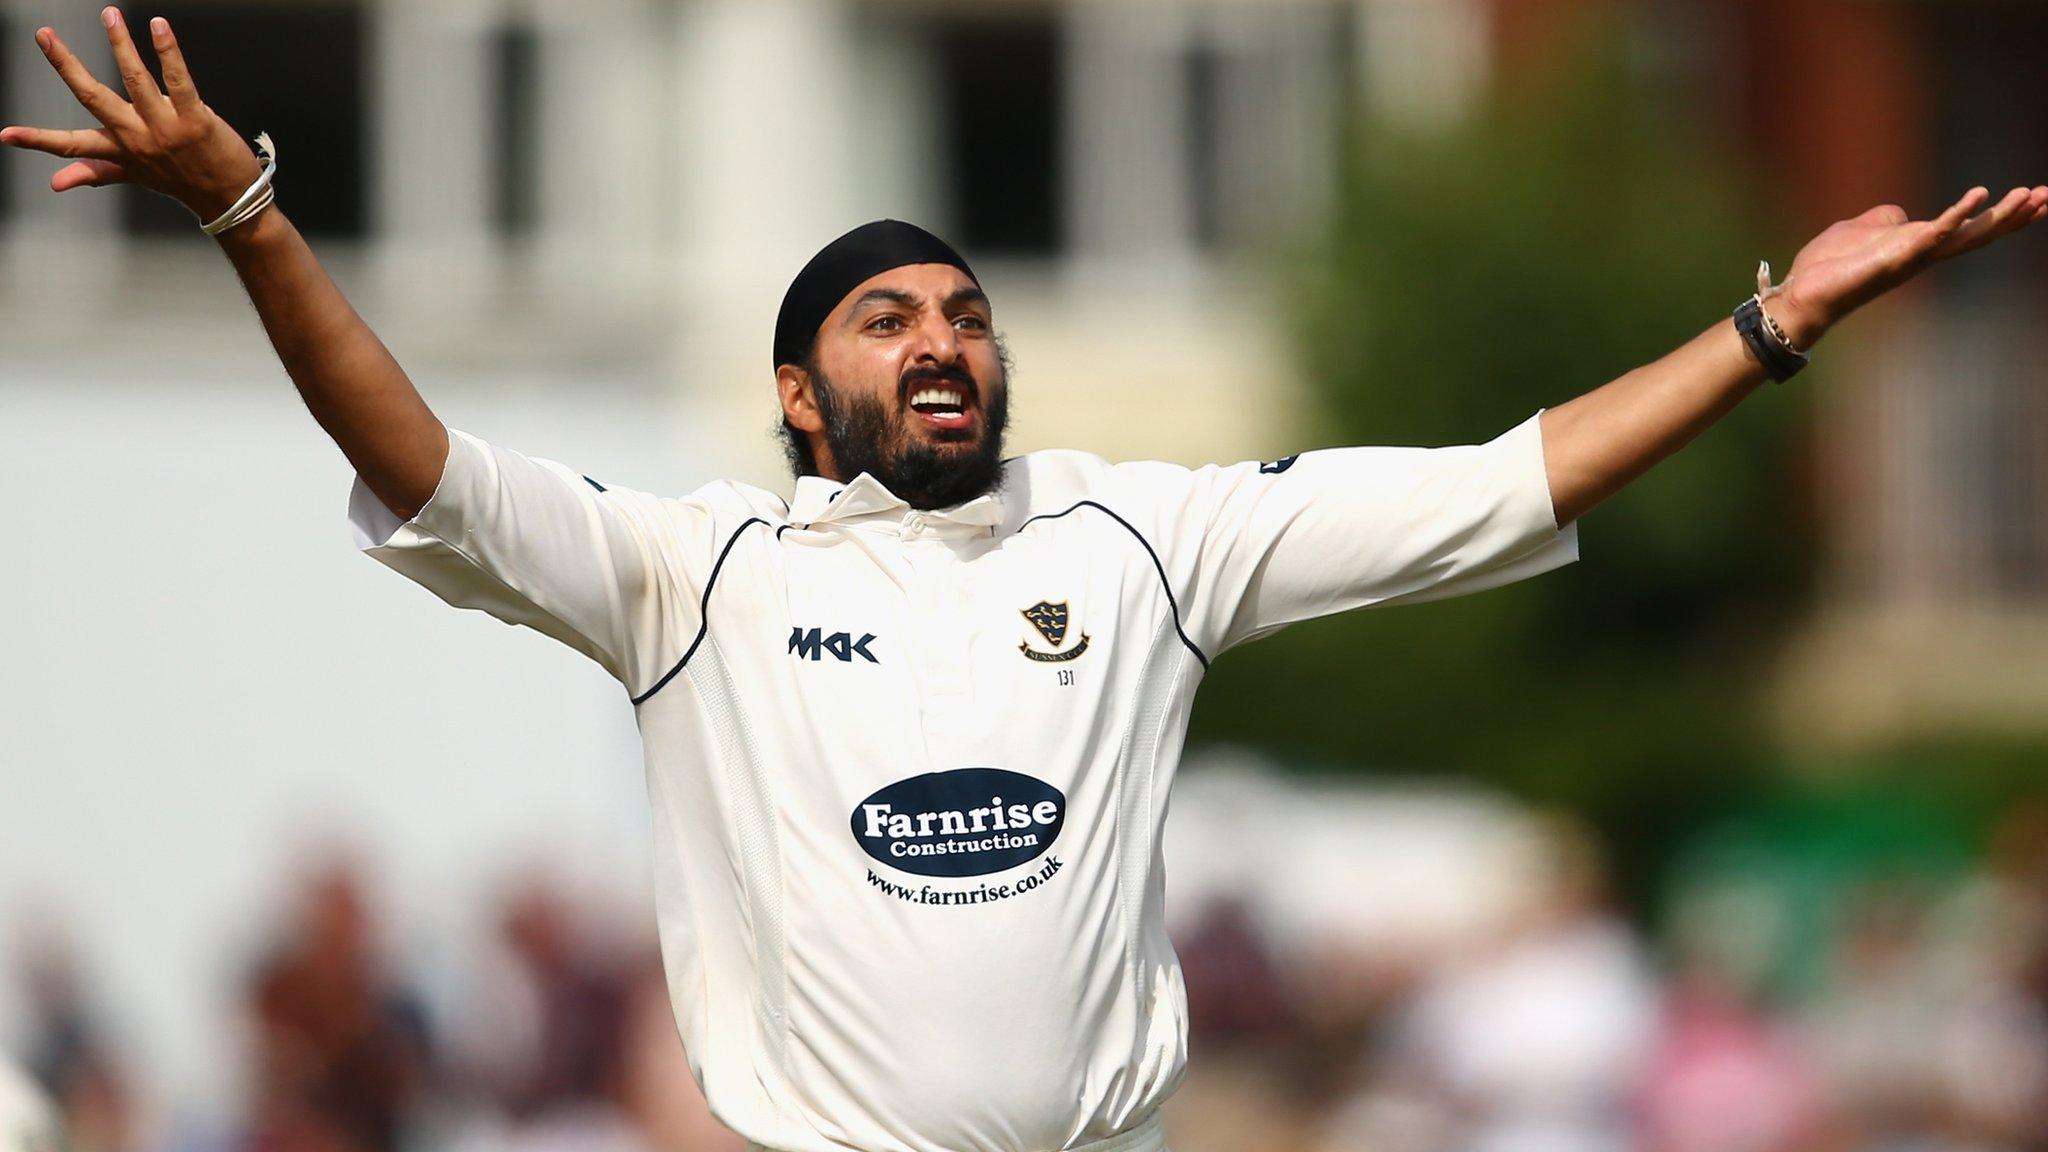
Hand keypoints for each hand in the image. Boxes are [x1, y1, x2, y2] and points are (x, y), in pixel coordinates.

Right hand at [0, 8, 261, 221]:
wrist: (231, 200)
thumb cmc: (182, 181)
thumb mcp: (134, 176)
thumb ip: (94, 172)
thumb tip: (55, 183)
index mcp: (120, 150)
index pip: (70, 144)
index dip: (37, 140)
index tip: (6, 135)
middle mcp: (138, 138)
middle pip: (94, 97)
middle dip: (66, 65)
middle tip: (44, 36)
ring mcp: (167, 129)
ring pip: (136, 80)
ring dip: (120, 44)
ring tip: (109, 15)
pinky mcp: (196, 121)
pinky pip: (178, 81)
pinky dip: (168, 52)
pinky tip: (159, 27)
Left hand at [1770, 184, 2047, 347]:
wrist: (1802, 293)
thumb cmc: (1829, 267)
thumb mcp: (1863, 231)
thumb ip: (1885, 222)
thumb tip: (1899, 215)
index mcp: (1919, 245)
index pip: (1969, 228)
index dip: (2001, 215)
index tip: (2037, 198)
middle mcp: (1923, 254)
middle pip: (1979, 234)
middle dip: (2014, 216)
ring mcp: (1912, 258)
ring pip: (1966, 236)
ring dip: (1998, 216)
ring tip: (2030, 196)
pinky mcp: (1895, 258)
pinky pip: (1932, 235)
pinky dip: (1955, 215)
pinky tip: (1979, 195)